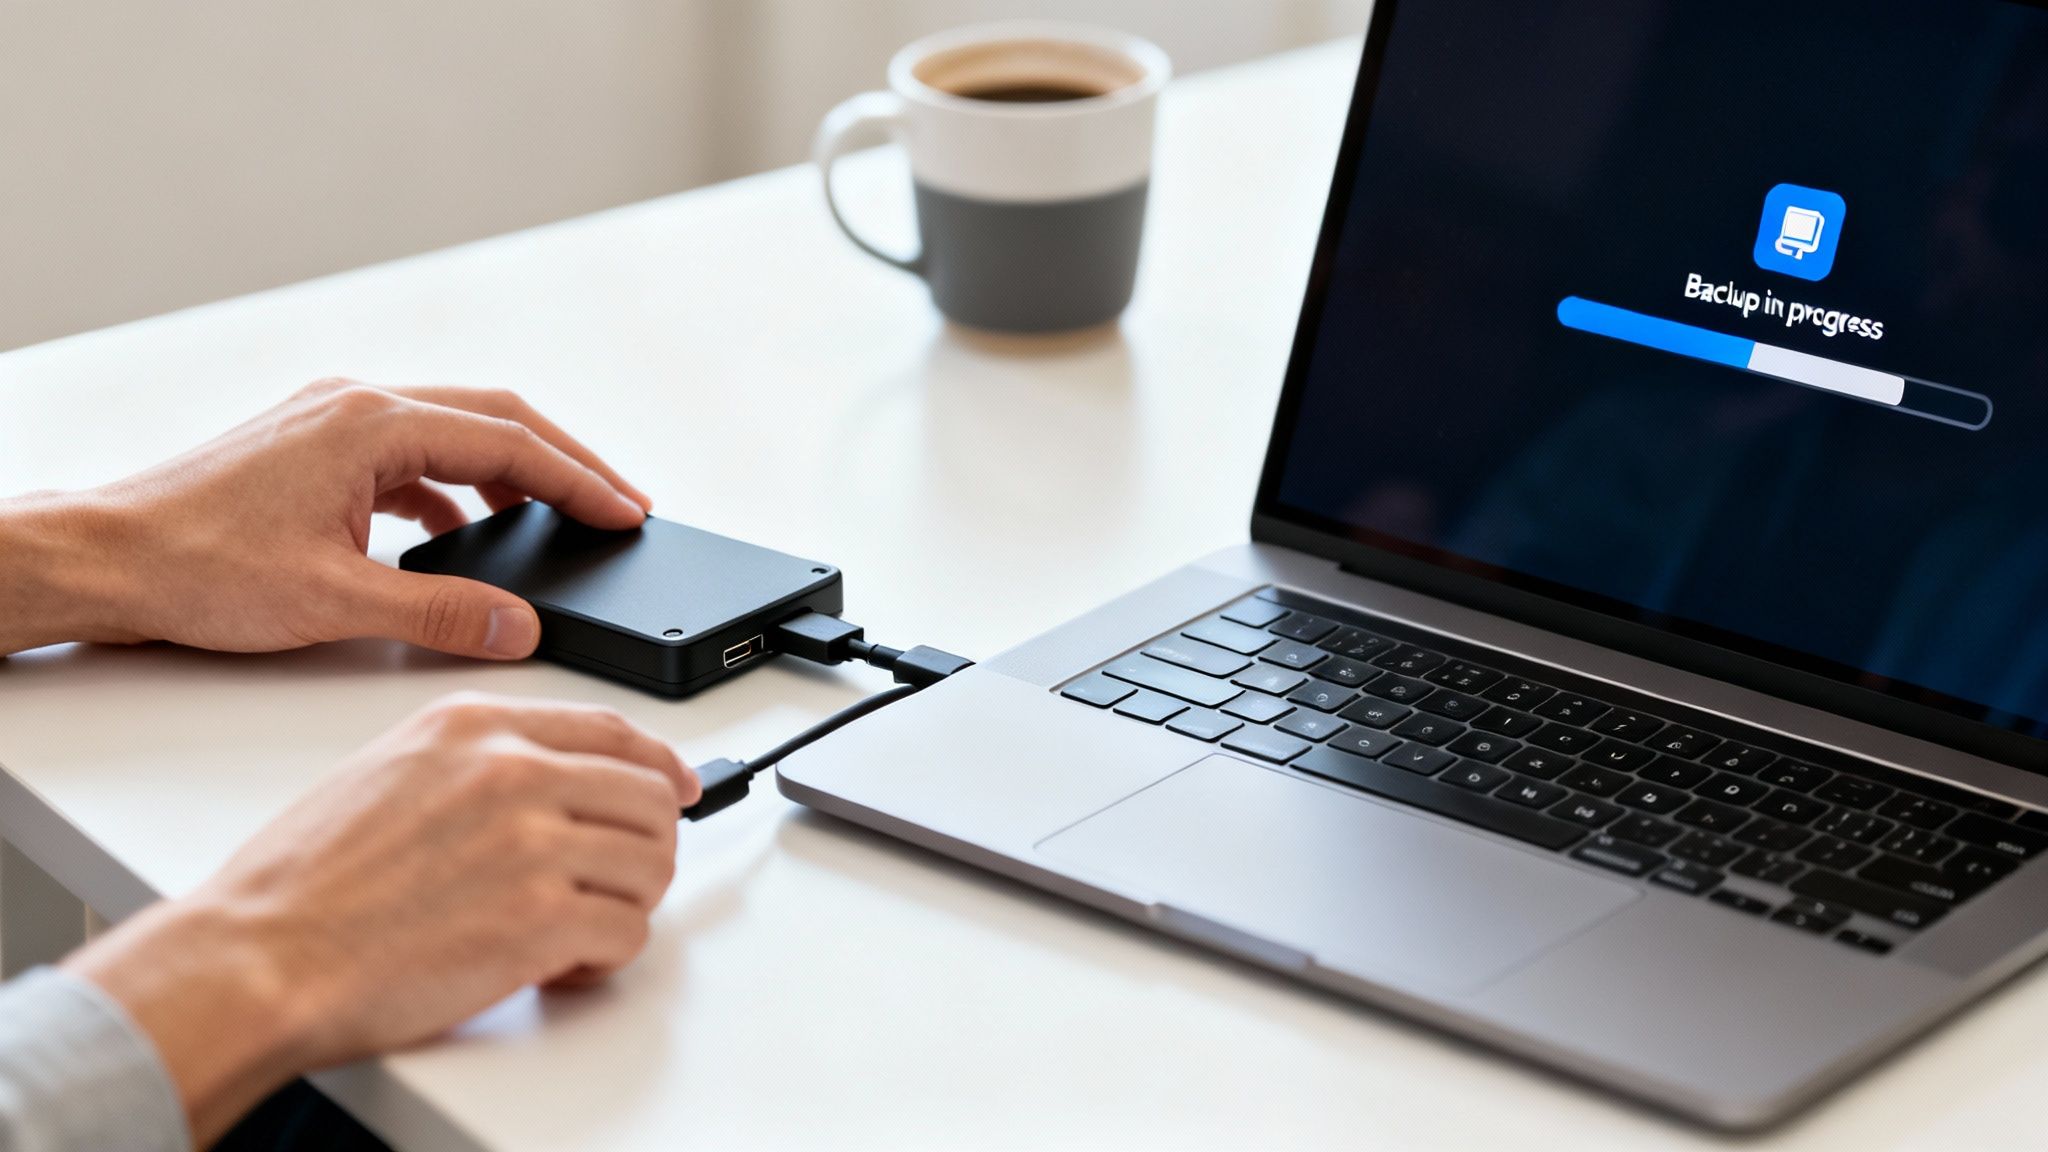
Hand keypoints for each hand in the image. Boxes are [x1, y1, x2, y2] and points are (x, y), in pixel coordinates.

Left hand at [0, 379, 649, 658]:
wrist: (101, 560)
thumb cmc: (192, 569)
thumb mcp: (333, 602)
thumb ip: (440, 611)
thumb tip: (519, 625)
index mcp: (370, 425)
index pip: (510, 444)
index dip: (581, 482)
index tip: (628, 512)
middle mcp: (354, 407)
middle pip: (495, 418)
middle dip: (566, 464)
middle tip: (621, 505)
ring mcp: (330, 423)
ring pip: (453, 434)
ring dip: (513, 474)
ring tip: (557, 520)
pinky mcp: (312, 450)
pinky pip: (411, 457)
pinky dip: (456, 488)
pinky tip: (464, 532)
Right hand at [64, 693, 699, 1145]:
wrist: (258, 956)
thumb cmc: (303, 883)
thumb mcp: (389, 770)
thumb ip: (477, 761)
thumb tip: (554, 781)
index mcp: (473, 726)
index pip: (611, 728)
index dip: (659, 764)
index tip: (679, 787)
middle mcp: (512, 770)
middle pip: (650, 797)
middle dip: (644, 848)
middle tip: (612, 886)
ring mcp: (532, 841)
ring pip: (652, 865)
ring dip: (625, 906)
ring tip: (573, 932)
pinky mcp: (541, 918)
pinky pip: (629, 932)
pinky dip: (604, 959)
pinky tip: (558, 966)